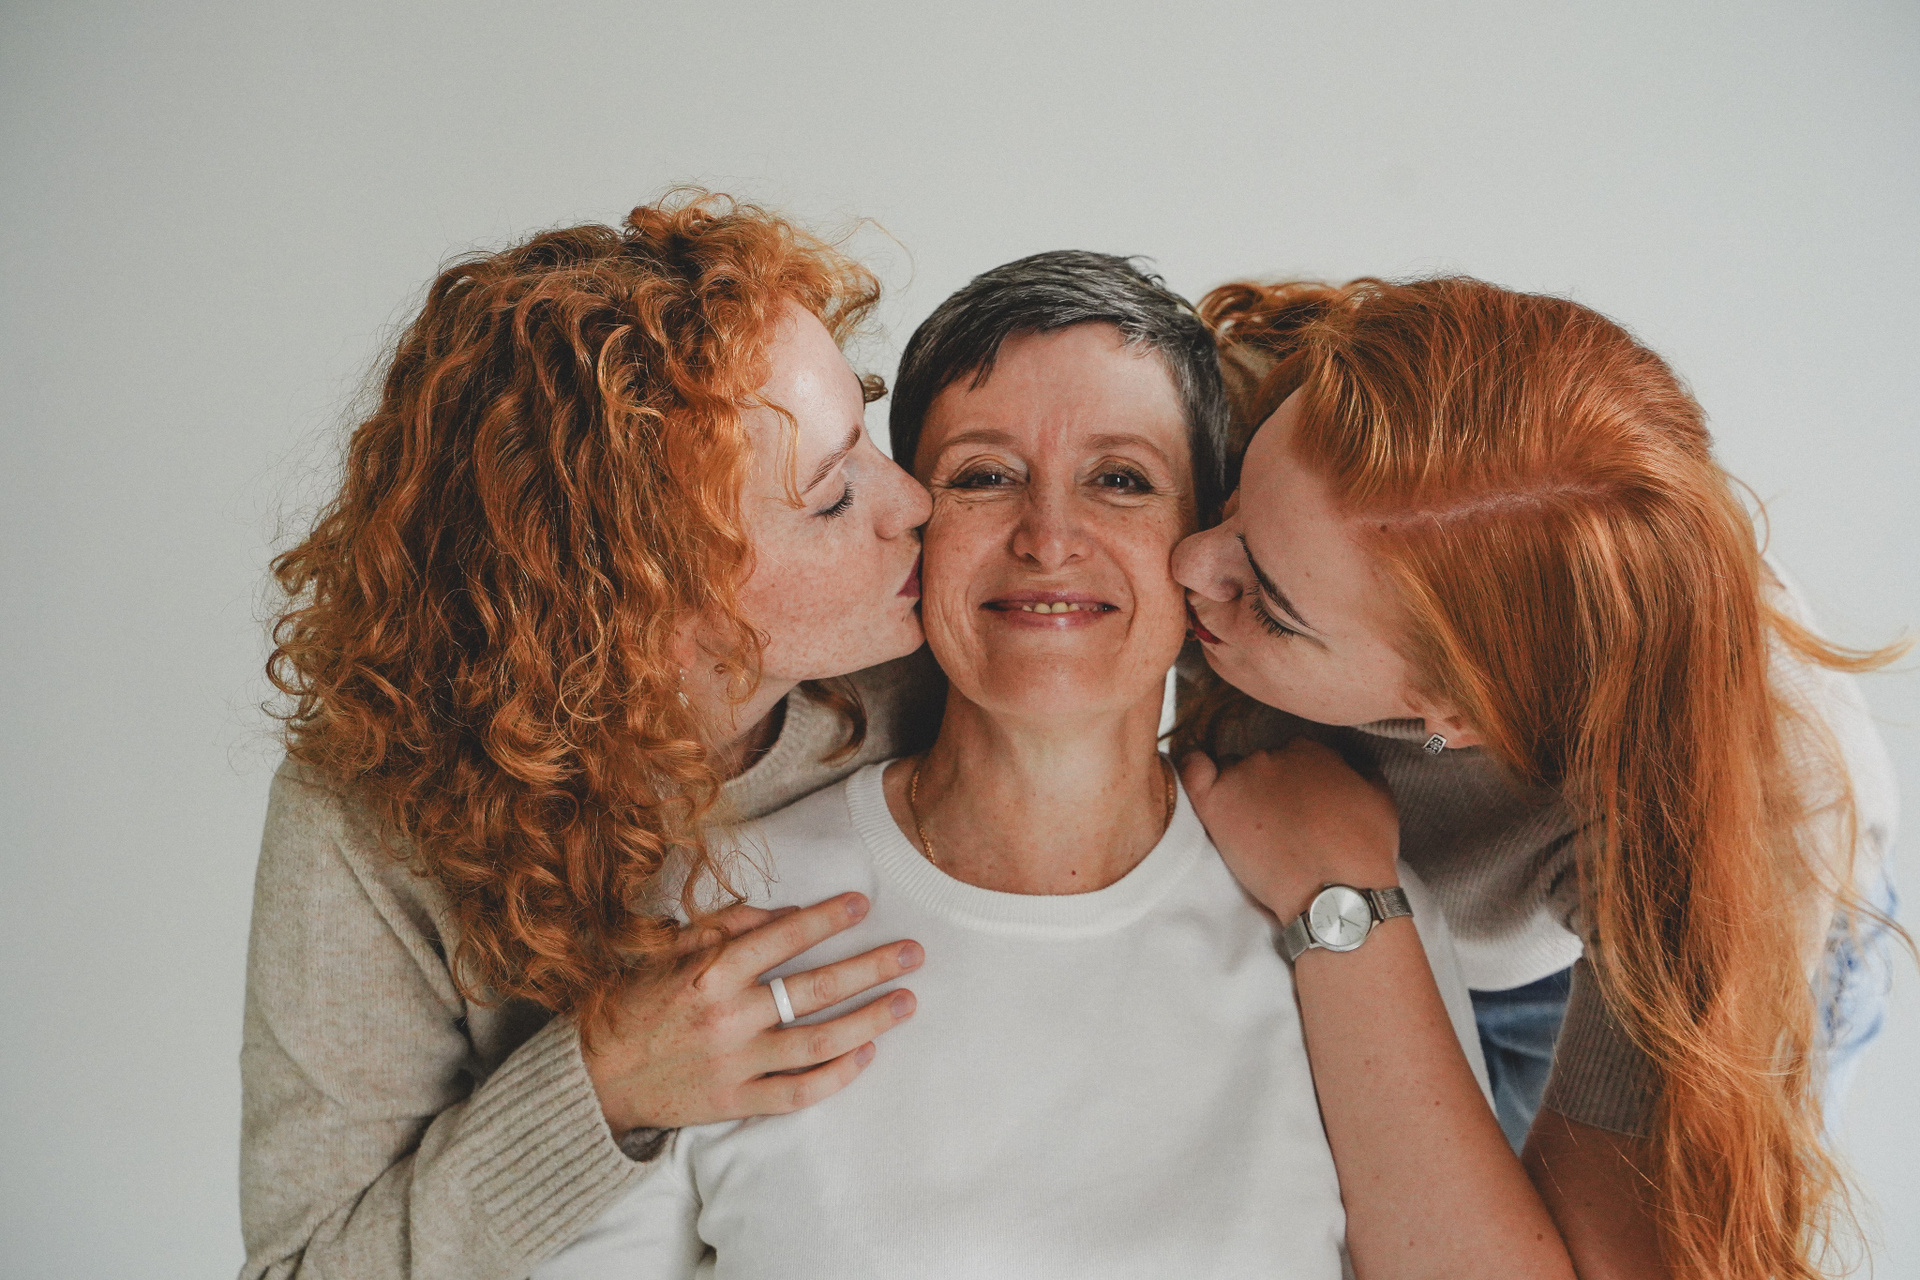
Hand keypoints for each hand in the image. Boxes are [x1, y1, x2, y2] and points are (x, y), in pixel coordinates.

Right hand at [581, 892, 919, 1134]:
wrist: (600, 1077)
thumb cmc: (639, 1004)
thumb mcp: (670, 951)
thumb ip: (725, 928)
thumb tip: (785, 914)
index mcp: (708, 973)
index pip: (782, 938)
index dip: (826, 919)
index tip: (862, 904)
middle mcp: (727, 1018)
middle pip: (815, 989)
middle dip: (871, 967)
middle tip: (912, 953)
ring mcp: (735, 1065)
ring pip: (818, 1042)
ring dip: (870, 1020)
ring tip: (906, 1001)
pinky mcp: (736, 1103)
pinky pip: (799, 1093)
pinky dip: (837, 1075)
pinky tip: (866, 1054)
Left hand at [1180, 740, 1399, 919]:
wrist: (1334, 891)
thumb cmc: (1362, 852)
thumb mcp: (1381, 800)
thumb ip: (1361, 771)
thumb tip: (1350, 764)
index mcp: (1311, 750)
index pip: (1293, 755)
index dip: (1296, 782)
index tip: (1299, 806)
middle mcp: (1274, 754)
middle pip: (1261, 764)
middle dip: (1268, 788)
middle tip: (1279, 825)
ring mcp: (1243, 776)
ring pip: (1231, 773)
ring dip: (1239, 793)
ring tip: (1252, 828)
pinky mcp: (1217, 803)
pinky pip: (1192, 770)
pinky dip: (1192, 769)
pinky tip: (1198, 777)